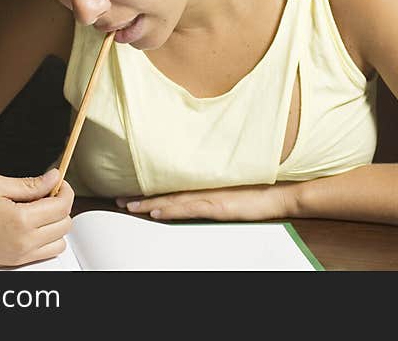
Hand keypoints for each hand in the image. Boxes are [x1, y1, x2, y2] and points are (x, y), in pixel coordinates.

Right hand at [0, 169, 73, 267]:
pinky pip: (46, 253)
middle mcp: (24, 241)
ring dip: (56, 224)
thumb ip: (29, 184)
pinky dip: (47, 239)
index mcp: (21, 220)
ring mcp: (21, 255)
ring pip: (60, 241)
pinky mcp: (16, 263)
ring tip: (38, 211)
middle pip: (65, 224)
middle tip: (47, 193)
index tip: (58, 183)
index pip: (61, 206)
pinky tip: (31, 225)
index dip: (65, 190)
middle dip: (61, 205)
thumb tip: (53, 177)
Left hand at [116, 182, 297, 221]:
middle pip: (166, 193)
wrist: (279, 192)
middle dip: (141, 198)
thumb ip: (211, 192)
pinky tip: (158, 212)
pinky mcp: (218, 206)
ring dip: (150, 204)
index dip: (150, 191)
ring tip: (129, 206)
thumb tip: (192, 197)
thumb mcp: (230, 191)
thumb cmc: (257, 190)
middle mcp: (203, 188)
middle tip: (118, 200)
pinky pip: (190, 209)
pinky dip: (172, 210)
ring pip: (173, 200)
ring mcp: (210, 197)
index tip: (129, 193)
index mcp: (205, 184)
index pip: (171, 188)